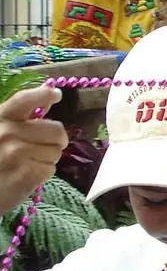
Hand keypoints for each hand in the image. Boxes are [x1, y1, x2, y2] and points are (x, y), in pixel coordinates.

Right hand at [0, 87, 67, 213]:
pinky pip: (50, 169)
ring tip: (26, 164)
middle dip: (55, 142)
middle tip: (43, 149)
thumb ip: (19, 117)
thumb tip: (48, 93)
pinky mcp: (25, 174)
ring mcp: (16, 153)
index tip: (56, 95)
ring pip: (56, 152)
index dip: (43, 95)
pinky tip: (25, 176)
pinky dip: (42, 174)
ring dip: (47, 159)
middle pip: (56, 131)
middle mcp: (6, 133)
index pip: (24, 100)